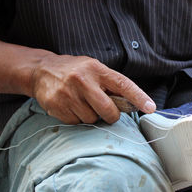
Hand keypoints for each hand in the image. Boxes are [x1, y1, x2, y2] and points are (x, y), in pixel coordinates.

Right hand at [30, 53, 155, 123]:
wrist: (41, 71)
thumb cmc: (75, 71)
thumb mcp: (95, 69)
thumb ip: (111, 84)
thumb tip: (131, 104)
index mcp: (97, 69)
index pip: (123, 84)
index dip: (138, 97)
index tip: (150, 108)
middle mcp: (83, 80)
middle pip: (108, 110)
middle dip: (110, 115)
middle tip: (105, 110)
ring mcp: (68, 93)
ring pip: (91, 119)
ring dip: (91, 116)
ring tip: (82, 103)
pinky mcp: (56, 105)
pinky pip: (76, 123)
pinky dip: (77, 118)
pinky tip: (71, 106)